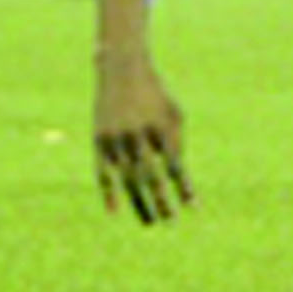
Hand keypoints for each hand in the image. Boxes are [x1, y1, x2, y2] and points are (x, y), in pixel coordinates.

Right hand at [94, 60, 192, 223]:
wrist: (123, 69)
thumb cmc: (155, 95)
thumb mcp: (174, 114)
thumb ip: (176, 145)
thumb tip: (176, 180)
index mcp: (162, 127)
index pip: (176, 166)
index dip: (184, 188)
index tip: (193, 208)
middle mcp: (139, 134)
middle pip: (151, 177)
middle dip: (161, 202)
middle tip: (170, 222)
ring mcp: (117, 137)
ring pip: (128, 179)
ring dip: (139, 203)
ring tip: (150, 222)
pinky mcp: (99, 139)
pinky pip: (103, 172)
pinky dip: (108, 193)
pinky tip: (114, 212)